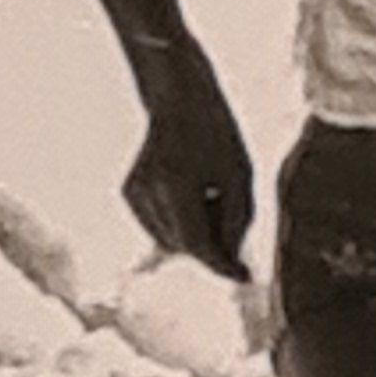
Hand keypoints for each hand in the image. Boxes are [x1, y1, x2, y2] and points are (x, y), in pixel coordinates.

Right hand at [122, 56, 254, 279]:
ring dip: (195, 234)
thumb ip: (237, 225)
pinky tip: (189, 191)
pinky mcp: (128, 193)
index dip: (224, 264)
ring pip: (170, 242)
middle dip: (212, 245)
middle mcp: (147, 191)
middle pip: (185, 246)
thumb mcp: (241, 177)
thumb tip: (232, 268)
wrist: (180, 99)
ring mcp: (133, 193)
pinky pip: (160, 228)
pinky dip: (179, 222)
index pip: (198, 243)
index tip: (247, 277)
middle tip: (231, 215)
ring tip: (208, 195)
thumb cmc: (218, 135)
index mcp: (177, 183)